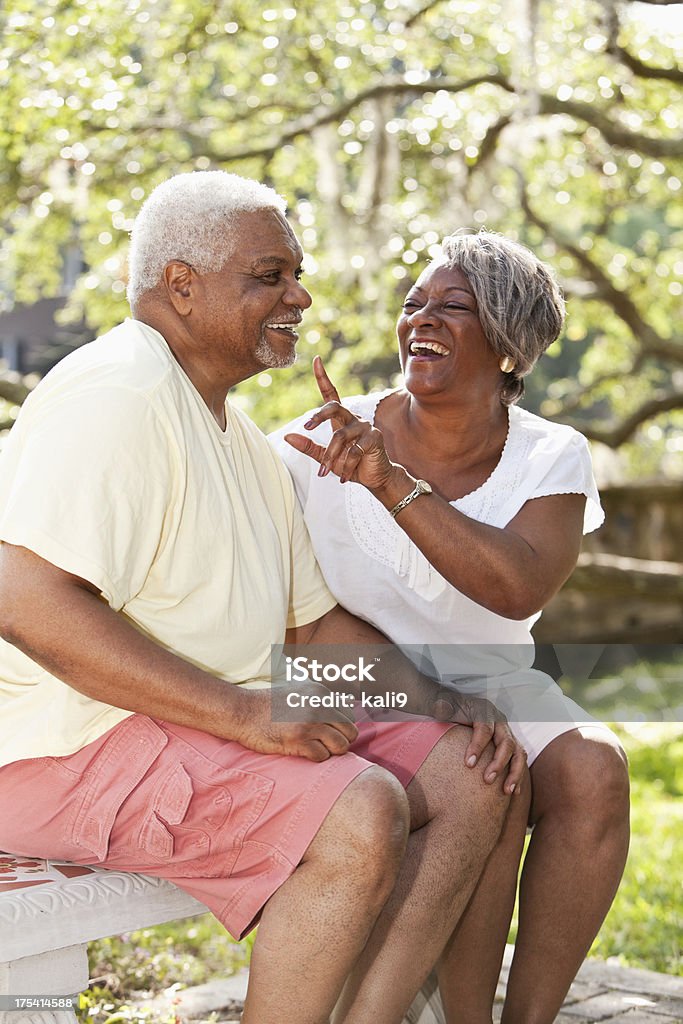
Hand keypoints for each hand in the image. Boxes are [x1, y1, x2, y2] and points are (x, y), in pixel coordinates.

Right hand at [231, 686, 358, 762]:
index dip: (340, 727)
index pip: (349, 715)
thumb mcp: (298, 691)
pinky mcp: (299, 740)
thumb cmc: (269, 705)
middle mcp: (319, 706)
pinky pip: (322, 756)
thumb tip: (342, 710)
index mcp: (321, 693)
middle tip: (324, 744)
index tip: (327, 733)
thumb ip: (319, 698)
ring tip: (315, 749)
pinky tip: (303, 752)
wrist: (243, 712)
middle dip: (340, 741)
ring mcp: (310, 723)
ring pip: (340, 746)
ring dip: (330, 751)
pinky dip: (315, 758)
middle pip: (350, 732)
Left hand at [284, 355, 394, 488]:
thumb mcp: (326, 458)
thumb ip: (308, 446)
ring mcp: (365, 426)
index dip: (323, 377)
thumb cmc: (350, 465)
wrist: (374, 478)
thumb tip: (287, 436)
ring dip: (330, 456)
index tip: (316, 360)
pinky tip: (343, 477)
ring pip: (340, 436)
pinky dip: (346, 466)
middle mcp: (353, 418)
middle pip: (333, 406)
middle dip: (318, 415)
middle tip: (307, 426)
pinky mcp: (374, 438)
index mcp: (340, 419)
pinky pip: (354, 451)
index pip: (331, 394)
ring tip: (325, 472)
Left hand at [429, 687, 526, 794]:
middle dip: (498, 763)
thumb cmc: (453, 711)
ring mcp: (508, 734)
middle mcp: (500, 723)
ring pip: (518, 753)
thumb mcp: (446, 706)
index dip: (478, 746)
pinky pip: (519, 761)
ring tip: (506, 791)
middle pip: (506, 742)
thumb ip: (444, 708)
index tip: (468, 764)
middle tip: (487, 780)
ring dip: (514, 773)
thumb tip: (439, 707)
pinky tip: (513, 793)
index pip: (484, 729)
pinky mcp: (512, 747)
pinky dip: (518, 777)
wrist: (462, 711)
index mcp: (484, 712)